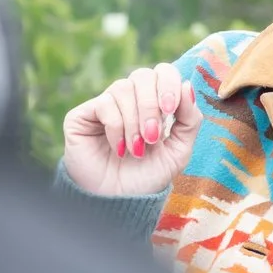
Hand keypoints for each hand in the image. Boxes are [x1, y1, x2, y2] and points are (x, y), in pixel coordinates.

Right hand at [60, 64, 199, 195]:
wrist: (118, 200)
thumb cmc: (148, 175)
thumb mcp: (179, 150)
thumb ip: (189, 119)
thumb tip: (188, 85)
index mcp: (154, 102)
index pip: (163, 72)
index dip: (169, 85)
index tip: (171, 110)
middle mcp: (129, 99)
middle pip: (143, 75)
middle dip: (152, 106)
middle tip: (153, 136)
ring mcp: (106, 105)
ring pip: (123, 88)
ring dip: (135, 121)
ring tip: (137, 149)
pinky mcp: (83, 115)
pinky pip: (104, 104)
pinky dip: (116, 128)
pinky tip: (118, 149)